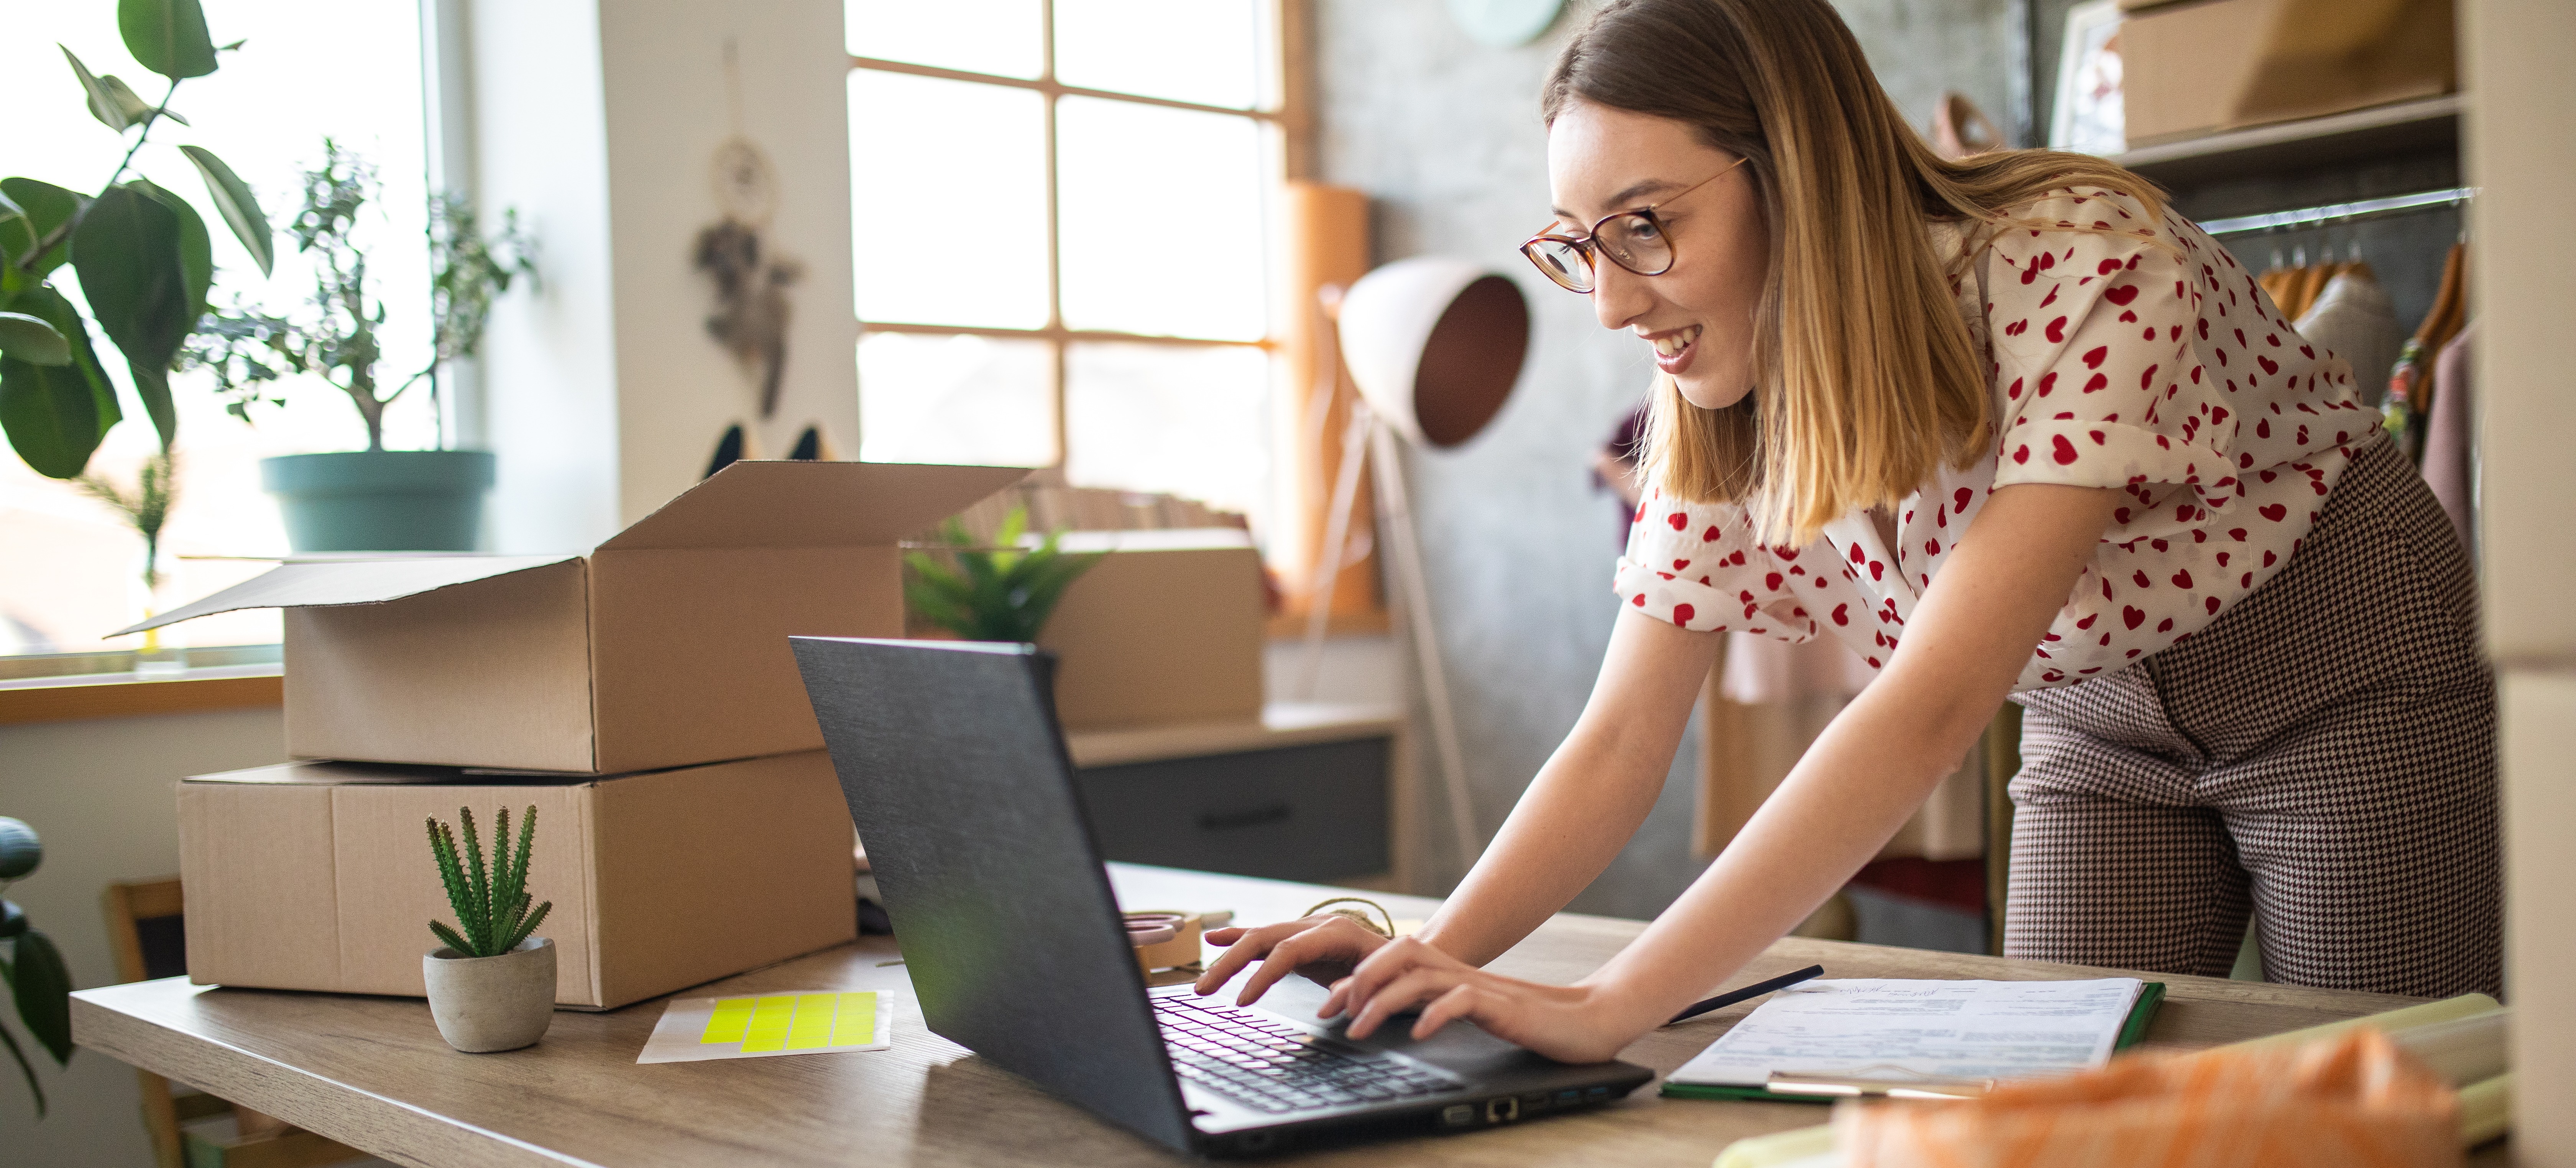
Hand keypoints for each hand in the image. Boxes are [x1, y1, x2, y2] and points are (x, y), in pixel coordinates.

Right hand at [1194, 914, 1391, 1005]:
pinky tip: (1215, 940)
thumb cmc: (1400, 972)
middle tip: (1204, 990)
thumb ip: (1358, 990)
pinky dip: (1239, 940)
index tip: (1242, 1002)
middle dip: (1230, 964)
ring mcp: (1306, 930)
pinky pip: (1265, 939)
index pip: (1288, 951)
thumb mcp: (1386, 982)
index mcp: (1337, 933)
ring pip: (1258, 937)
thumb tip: (1331, 1005)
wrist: (1410, 957)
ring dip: (1228, 958)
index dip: (1262, 975)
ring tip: (1202, 981)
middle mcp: (1316, 925)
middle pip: (1263, 938)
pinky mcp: (1301, 940)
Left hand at [1324, 936, 1639, 1064]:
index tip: (1326, 1004)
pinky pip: (1463, 1002)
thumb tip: (1394, 1016)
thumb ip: (1435, 1007)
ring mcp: (1481, 987)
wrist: (1586, 1021)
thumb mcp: (1470, 1013)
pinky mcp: (1503, 1007)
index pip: (1392, 960)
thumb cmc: (1528, 1021)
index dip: (1355, 978)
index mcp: (1450, 974)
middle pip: (1399, 953)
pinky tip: (1419, 1034)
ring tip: (1361, 1028)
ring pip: (1420, 977)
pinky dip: (1435, 1015)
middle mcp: (1460, 973)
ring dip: (1384, 1001)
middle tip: (1335, 1012)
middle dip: (1360, 979)